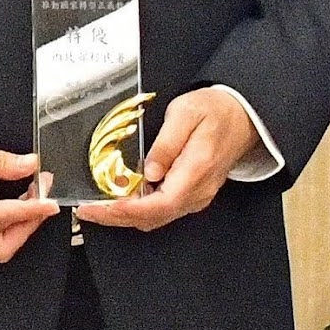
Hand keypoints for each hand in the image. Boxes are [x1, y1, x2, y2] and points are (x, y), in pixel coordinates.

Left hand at [70, 89, 256, 230]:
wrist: (241, 117)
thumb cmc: (215, 111)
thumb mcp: (186, 113)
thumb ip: (166, 143)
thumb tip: (149, 171)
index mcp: (197, 169)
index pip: (161, 203)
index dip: (129, 210)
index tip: (104, 207)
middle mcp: (198, 190)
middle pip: (154, 217)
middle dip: (117, 217)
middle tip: (87, 210)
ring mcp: (196, 196)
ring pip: (156, 218)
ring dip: (124, 216)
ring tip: (96, 206)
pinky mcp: (191, 195)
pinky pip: (161, 210)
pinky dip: (137, 210)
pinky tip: (119, 199)